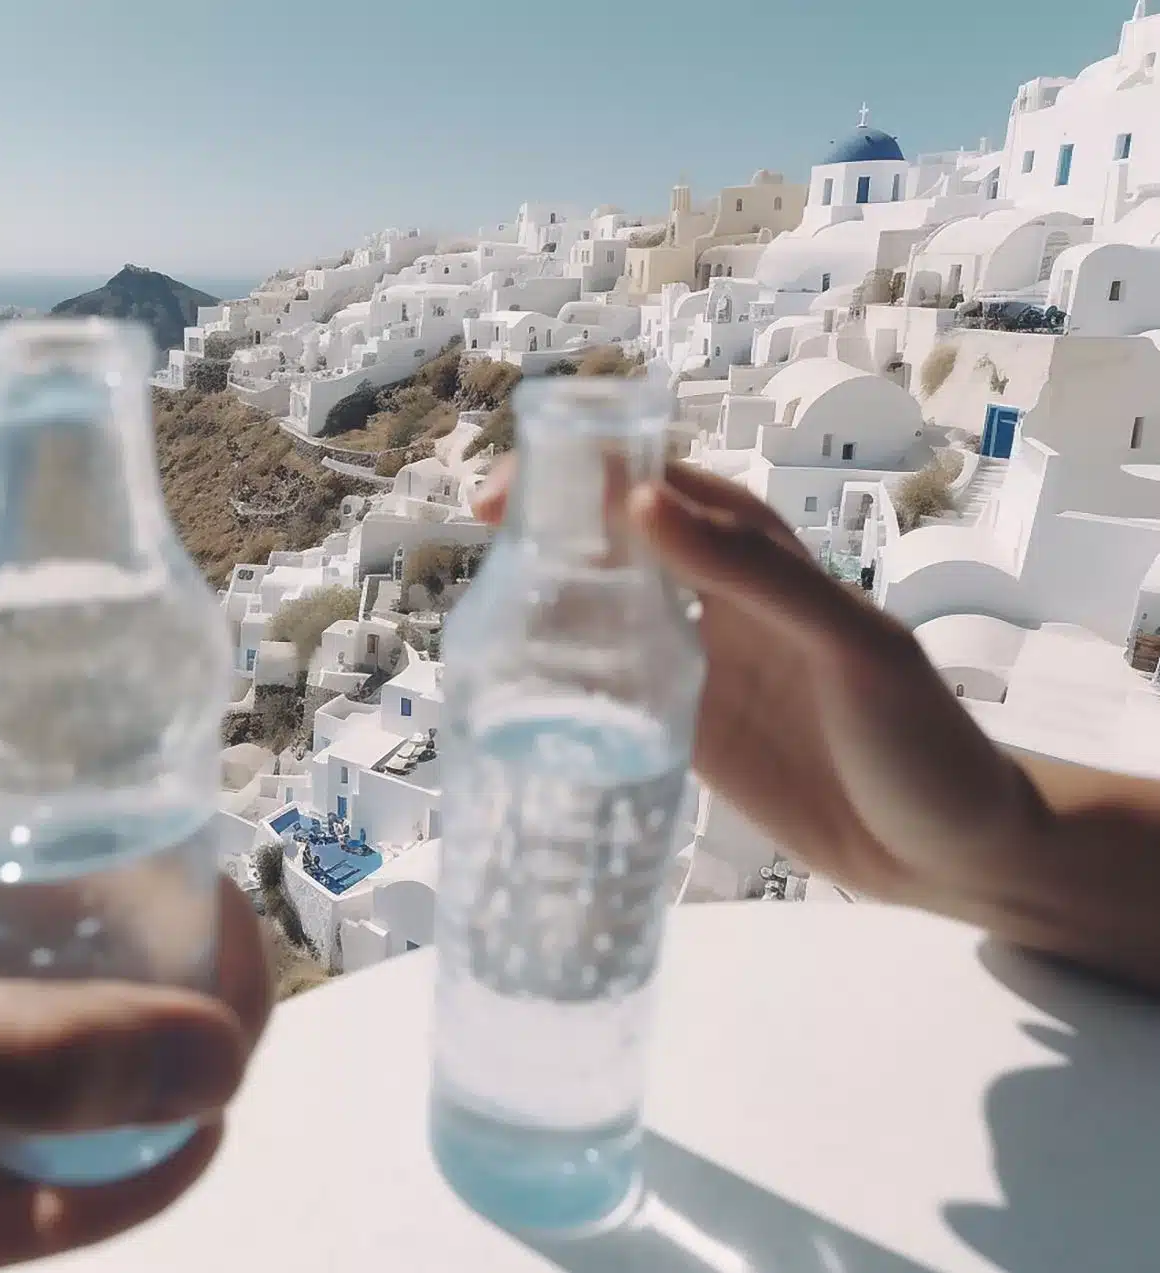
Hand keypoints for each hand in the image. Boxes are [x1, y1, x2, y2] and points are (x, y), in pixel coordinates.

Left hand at [0, 815, 269, 1272]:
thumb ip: (9, 1049)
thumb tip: (213, 1054)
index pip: (62, 881)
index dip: (167, 931)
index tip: (240, 1007)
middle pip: (62, 1011)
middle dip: (146, 1061)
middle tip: (210, 1112)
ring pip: (24, 1127)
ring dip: (92, 1165)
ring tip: (136, 1187)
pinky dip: (9, 1234)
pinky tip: (14, 1236)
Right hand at [473, 457, 1048, 919]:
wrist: (950, 856)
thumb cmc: (919, 741)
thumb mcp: (851, 647)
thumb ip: (753, 575)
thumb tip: (641, 502)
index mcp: (767, 565)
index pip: (670, 490)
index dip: (597, 471)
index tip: (525, 476)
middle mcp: (725, 607)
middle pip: (626, 544)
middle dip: (556, 524)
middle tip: (482, 530)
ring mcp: (703, 673)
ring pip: (611, 614)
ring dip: (553, 599)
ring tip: (481, 603)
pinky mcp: (688, 737)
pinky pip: (615, 693)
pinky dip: (568, 682)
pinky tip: (519, 688)